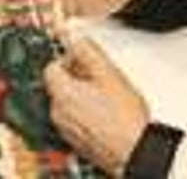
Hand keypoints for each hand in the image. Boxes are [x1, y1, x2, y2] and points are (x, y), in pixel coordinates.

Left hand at [44, 37, 149, 176]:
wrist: (136, 150)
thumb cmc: (125, 118)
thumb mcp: (108, 73)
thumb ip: (86, 50)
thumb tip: (72, 36)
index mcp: (62, 94)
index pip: (51, 67)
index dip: (68, 59)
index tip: (83, 60)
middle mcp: (58, 113)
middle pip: (58, 84)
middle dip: (76, 77)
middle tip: (99, 78)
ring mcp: (65, 129)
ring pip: (67, 102)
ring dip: (81, 95)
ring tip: (105, 97)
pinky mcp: (75, 141)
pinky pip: (73, 119)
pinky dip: (84, 113)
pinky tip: (105, 113)